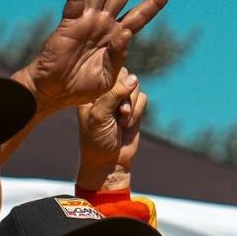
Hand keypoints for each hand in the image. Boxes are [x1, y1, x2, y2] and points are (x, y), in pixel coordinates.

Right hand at [15, 0, 169, 115]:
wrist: (55, 91)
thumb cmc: (81, 88)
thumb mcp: (107, 77)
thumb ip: (118, 56)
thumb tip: (126, 33)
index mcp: (116, 38)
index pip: (138, 17)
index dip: (152, 3)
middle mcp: (103, 24)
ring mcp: (86, 21)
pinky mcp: (69, 23)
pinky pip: (75, 0)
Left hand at [76, 68, 147, 190]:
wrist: (109, 163)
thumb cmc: (97, 140)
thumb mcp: (100, 115)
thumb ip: (114, 94)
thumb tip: (134, 78)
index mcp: (93, 91)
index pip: (109, 72)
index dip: (116, 84)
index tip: (112, 102)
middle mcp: (107, 92)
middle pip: (126, 76)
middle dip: (125, 96)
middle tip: (118, 114)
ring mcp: (121, 100)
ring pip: (136, 88)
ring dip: (132, 107)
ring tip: (121, 122)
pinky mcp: (134, 109)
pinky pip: (143, 99)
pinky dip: (138, 112)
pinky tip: (127, 125)